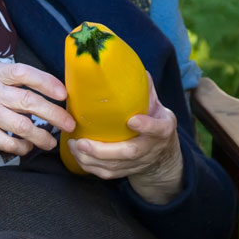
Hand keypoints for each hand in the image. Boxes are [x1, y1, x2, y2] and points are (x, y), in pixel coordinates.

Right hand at [0, 61, 74, 178]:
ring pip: (22, 126)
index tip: (63, 93)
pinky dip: (21, 147)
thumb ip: (9, 80)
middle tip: (69, 123)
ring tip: (51, 142)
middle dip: (54, 114)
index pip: (24, 73)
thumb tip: (45, 88)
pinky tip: (27, 147)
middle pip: (29, 102)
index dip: (46, 82)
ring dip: (41, 136)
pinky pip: (8, 143)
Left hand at [67, 75, 183, 203]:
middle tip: (82, 142)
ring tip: (74, 146)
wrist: (163, 154)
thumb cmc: (154, 120)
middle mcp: (151, 148)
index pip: (157, 128)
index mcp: (163, 128)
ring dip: (91, 160)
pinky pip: (108, 174)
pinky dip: (91, 168)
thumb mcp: (156, 103)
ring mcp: (139, 163)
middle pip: (130, 153)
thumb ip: (144, 87)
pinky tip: (77, 156)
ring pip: (115, 167)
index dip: (146, 126)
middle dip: (104, 150)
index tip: (132, 120)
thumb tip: (124, 64)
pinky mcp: (127, 172)